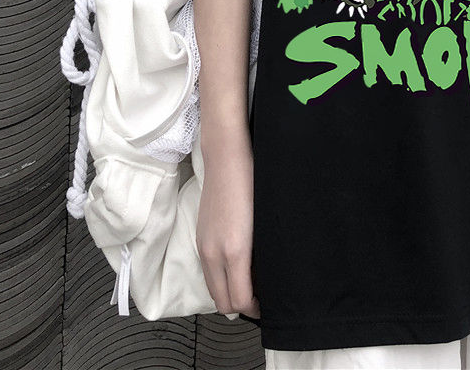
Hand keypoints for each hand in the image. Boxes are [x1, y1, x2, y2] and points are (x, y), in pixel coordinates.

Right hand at [196, 140, 259, 317]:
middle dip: (241, 307)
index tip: (269, 306)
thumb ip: (263, 254)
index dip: (256, 310)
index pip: (240, 301)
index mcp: (234, 252)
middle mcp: (213, 254)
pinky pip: (207, 271)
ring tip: (251, 285)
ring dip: (229, 294)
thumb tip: (267, 276)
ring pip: (213, 288)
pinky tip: (236, 268)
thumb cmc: (252, 184)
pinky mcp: (200, 237)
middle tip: (261, 300)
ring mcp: (203, 246)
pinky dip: (220, 279)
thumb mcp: (265, 223)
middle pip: (222, 302)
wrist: (228, 159)